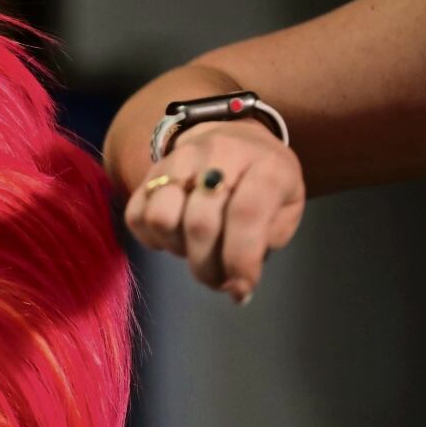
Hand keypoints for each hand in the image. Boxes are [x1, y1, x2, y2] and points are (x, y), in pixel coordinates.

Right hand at [123, 120, 304, 301]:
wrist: (233, 136)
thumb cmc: (265, 180)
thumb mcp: (288, 204)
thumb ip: (270, 236)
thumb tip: (239, 275)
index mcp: (265, 166)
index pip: (246, 214)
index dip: (240, 260)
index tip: (241, 289)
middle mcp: (219, 156)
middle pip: (200, 222)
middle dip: (207, 267)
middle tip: (217, 280)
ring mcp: (179, 160)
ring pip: (161, 217)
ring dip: (177, 249)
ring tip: (194, 251)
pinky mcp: (151, 171)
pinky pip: (136, 215)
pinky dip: (152, 238)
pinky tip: (174, 238)